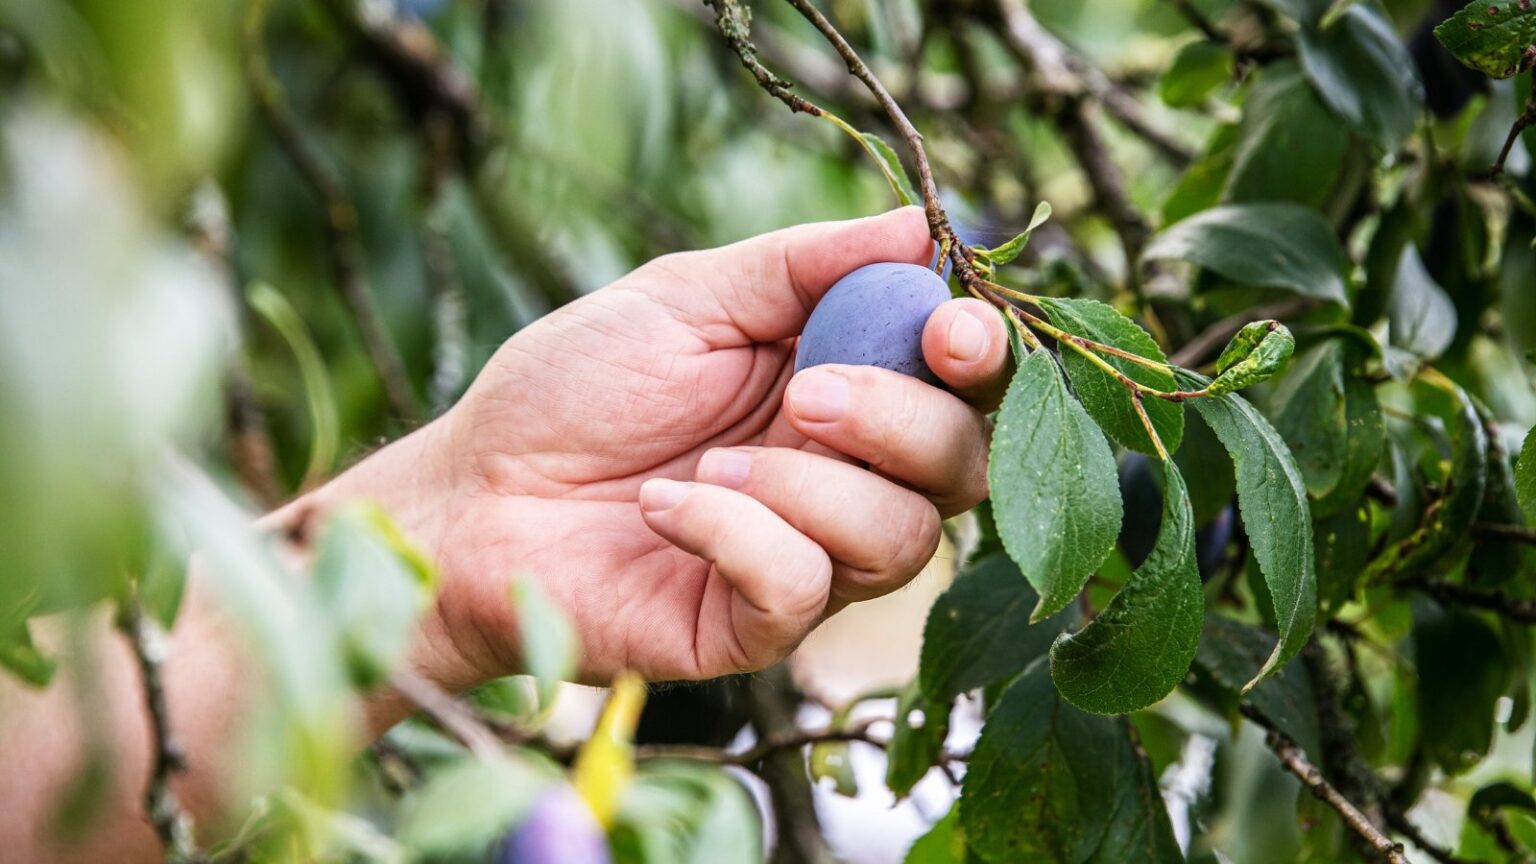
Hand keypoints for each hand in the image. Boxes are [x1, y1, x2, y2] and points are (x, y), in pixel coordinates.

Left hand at [319, 207, 1011, 689]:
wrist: (471, 496)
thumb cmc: (572, 391)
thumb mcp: (686, 297)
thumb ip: (803, 266)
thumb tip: (917, 227)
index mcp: (840, 389)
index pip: (960, 385)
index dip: (978, 358)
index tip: (947, 332)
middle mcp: (841, 478)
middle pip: (960, 467)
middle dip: (900, 422)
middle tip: (802, 393)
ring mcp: (806, 558)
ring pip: (902, 541)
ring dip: (807, 487)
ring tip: (707, 462)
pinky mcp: (754, 627)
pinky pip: (803, 587)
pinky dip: (736, 534)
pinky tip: (663, 506)